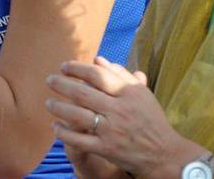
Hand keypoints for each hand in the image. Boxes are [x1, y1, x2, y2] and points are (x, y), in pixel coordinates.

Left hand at [45, 56, 197, 176]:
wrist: (165, 154)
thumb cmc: (151, 119)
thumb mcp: (141, 94)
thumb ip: (119, 74)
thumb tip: (96, 58)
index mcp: (129, 94)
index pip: (97, 75)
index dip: (77, 69)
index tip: (63, 67)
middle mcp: (120, 111)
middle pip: (83, 94)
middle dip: (61, 85)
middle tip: (49, 80)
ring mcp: (112, 131)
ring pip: (77, 116)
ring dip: (58, 108)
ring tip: (48, 103)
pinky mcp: (106, 149)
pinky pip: (79, 140)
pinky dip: (64, 133)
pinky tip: (56, 126)